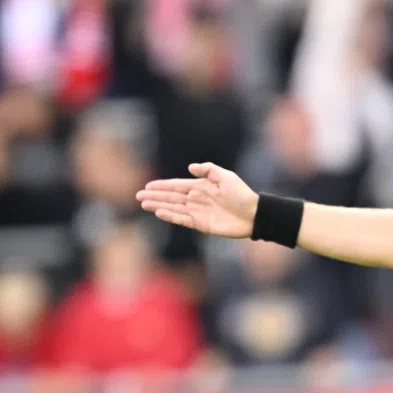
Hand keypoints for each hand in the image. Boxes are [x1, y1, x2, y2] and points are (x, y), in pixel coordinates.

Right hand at [136, 163, 259, 238]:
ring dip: (159, 206)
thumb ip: (208, 170)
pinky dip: (171, 217)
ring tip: (144, 204)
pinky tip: (160, 213)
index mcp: (200, 187)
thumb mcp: (225, 176)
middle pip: (171, 198)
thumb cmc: (241, 194)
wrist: (254, 214)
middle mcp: (196, 199)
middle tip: (138, 197)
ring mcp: (198, 212)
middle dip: (155, 197)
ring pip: (174, 208)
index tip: (147, 186)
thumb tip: (189, 168)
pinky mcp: (202, 224)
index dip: (162, 186)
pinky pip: (183, 220)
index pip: (176, 186)